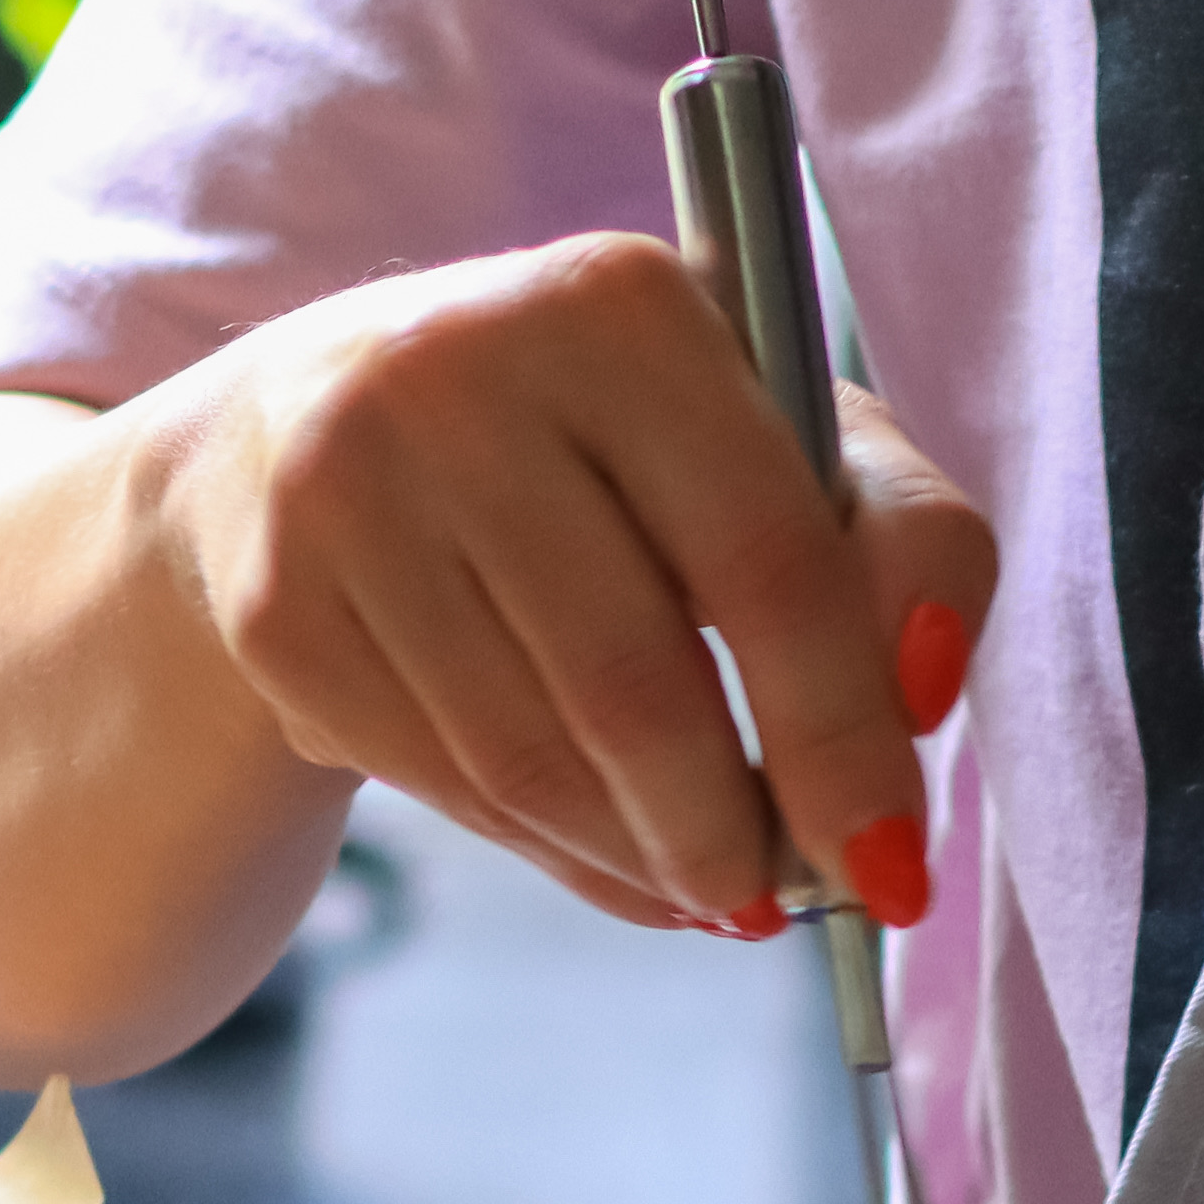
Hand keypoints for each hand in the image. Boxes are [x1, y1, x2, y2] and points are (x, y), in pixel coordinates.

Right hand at [146, 232, 997, 934]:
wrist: (309, 432)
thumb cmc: (608, 444)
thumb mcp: (782, 443)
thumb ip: (905, 541)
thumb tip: (926, 692)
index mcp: (618, 304)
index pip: (768, 564)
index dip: (842, 741)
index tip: (891, 872)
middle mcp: (458, 373)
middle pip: (636, 691)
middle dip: (733, 835)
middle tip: (779, 898)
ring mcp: (343, 490)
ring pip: (534, 762)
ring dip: (643, 857)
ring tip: (701, 874)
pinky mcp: (278, 606)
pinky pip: (448, 785)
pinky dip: (547, 847)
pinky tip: (589, 835)